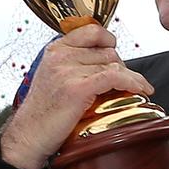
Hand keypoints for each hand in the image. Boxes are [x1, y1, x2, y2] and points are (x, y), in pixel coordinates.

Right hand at [1, 25, 153, 168]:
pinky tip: (140, 89)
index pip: (92, 31)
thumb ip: (74, 62)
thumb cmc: (44, 111)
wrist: (28, 137)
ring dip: (131, 77)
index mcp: (56, 49)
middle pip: (108, 51)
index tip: (116, 52)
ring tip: (137, 87)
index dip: (109, 41)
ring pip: (114, 64)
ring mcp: (68, 71)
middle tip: (125, 81)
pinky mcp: (77, 88)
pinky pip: (114, 77)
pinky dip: (132, 82)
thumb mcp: (54, 76)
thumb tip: (107, 57)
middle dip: (121, 65)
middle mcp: (61, 56)